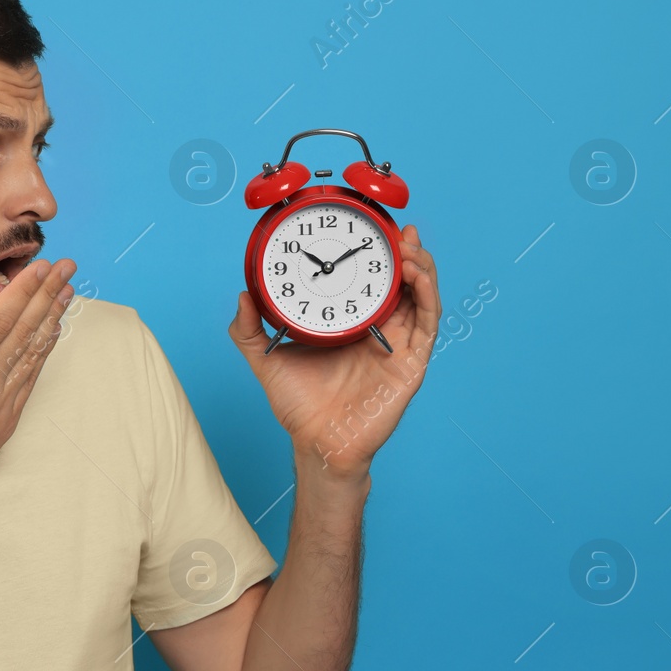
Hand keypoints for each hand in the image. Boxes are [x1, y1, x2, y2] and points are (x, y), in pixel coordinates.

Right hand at [0, 257, 76, 515]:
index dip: (22, 291)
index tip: (41, 267)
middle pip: (24, 331)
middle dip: (48, 295)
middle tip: (68, 267)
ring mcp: (0, 405)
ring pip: (33, 354)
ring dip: (52, 320)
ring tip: (68, 291)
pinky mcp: (6, 421)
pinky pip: (30, 378)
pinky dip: (43, 352)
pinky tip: (50, 334)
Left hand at [227, 224, 439, 477]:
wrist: (316, 443)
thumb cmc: (298, 406)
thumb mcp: (267, 358)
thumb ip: (249, 329)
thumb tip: (243, 295)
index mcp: (351, 324)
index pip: (369, 282)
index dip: (374, 255)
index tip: (368, 227)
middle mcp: (379, 331)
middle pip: (401, 283)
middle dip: (404, 252)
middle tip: (396, 228)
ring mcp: (398, 346)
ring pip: (421, 297)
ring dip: (420, 266)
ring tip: (408, 244)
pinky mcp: (411, 363)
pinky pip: (427, 324)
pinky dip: (426, 295)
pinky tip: (416, 274)